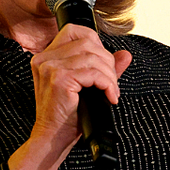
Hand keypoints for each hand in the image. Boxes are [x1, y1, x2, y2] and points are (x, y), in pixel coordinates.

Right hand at [26, 23, 131, 156]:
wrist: (52, 139)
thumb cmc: (66, 116)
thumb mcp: (86, 87)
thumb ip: (104, 69)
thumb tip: (125, 55)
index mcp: (46, 57)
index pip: (74, 31)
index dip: (96, 43)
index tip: (105, 65)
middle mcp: (45, 59)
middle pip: (88, 42)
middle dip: (107, 62)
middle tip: (111, 84)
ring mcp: (50, 68)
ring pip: (93, 57)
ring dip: (109, 76)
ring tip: (111, 92)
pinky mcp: (59, 79)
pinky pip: (93, 73)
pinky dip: (107, 84)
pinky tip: (109, 96)